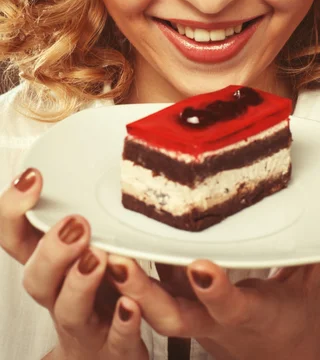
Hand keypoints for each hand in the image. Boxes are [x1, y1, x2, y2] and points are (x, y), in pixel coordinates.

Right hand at [0, 169, 147, 358]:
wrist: (108, 355)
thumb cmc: (99, 293)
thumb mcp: (87, 248)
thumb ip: (91, 213)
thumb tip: (106, 155)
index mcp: (50, 265)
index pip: (16, 238)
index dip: (14, 211)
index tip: (33, 178)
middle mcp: (59, 294)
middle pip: (36, 277)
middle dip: (51, 249)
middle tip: (75, 224)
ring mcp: (84, 324)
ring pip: (68, 309)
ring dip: (80, 282)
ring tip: (98, 257)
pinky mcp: (114, 349)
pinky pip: (115, 341)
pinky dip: (122, 323)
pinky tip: (130, 305)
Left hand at [106, 205, 319, 359]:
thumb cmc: (290, 320)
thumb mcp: (312, 283)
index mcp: (248, 315)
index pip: (229, 304)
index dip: (215, 288)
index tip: (201, 267)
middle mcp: (210, 321)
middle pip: (170, 314)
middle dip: (142, 292)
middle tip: (115, 260)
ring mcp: (187, 319)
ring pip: (147, 308)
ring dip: (122, 284)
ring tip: (98, 251)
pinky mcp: (174, 308)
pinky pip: (145, 293)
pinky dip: (125, 276)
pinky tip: (105, 243)